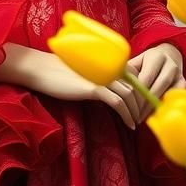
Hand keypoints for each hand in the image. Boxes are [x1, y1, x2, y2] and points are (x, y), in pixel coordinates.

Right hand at [26, 53, 147, 129]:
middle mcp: (108, 66)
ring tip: (136, 123)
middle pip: (136, 85)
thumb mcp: (85, 72)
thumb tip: (113, 89)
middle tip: (144, 117)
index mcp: (107, 60)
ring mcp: (102, 76)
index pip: (134, 74)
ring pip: (130, 95)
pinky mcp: (94, 88)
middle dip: (142, 102)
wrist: (41, 69)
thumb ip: (100, 76)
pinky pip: (117, 103)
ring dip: (136, 111)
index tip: (142, 105)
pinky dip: (126, 115)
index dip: (141, 90)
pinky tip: (129, 124)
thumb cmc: (59, 71)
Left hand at [125, 43, 185, 125]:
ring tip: (144, 117)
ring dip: (156, 106)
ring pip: (169, 92)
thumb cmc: (147, 62)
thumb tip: (114, 81)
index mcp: (156, 56)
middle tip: (136, 116)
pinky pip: (177, 96)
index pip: (146, 77)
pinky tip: (157, 114)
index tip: (129, 105)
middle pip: (159, 85)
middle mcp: (170, 64)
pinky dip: (167, 105)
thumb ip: (128, 71)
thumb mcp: (137, 62)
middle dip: (147, 102)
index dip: (138, 92)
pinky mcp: (184, 82)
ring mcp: (179, 73)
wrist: (169, 54)